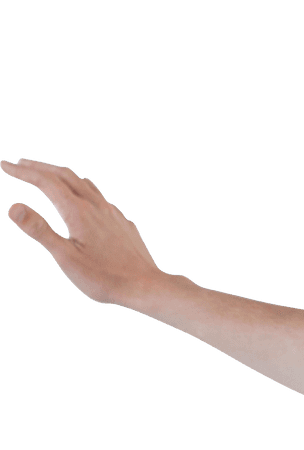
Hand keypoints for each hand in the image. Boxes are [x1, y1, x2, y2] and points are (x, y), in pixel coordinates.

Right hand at [1, 157, 163, 305]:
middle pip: (66, 176)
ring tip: (49, 178)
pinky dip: (81, 190)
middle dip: (41, 168)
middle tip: (21, 164)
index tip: (5, 165)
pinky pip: (99, 198)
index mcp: (79, 212)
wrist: (144, 285)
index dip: (24, 172)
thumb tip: (14, 206)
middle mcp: (97, 206)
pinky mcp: (122, 222)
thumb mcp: (65, 257)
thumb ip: (40, 230)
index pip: (47, 182)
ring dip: (62, 177)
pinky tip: (82, 202)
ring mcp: (112, 213)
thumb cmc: (103, 277)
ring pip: (84, 184)